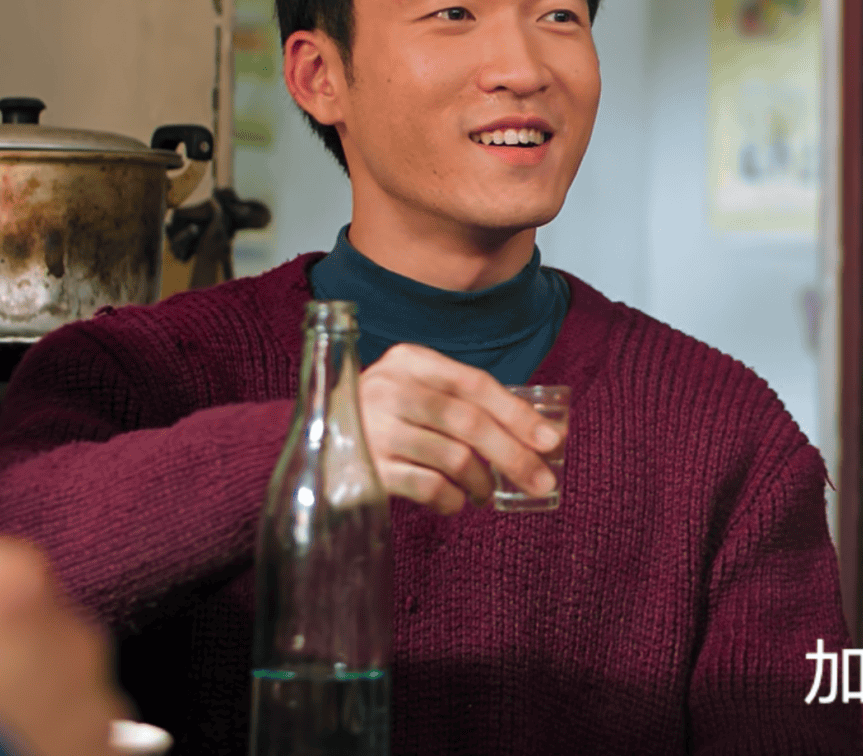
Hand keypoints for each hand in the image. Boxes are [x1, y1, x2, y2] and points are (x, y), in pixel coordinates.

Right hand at [359, 344, 561, 514]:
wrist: (311, 445)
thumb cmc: (383, 419)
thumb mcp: (417, 394)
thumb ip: (466, 404)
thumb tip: (539, 436)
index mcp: (409, 361)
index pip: (475, 383)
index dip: (518, 413)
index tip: (551, 441)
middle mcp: (388, 388)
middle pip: (469, 421)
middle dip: (514, 455)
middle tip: (540, 481)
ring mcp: (374, 429)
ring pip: (454, 457)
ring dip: (482, 483)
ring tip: (485, 493)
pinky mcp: (367, 469)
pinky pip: (430, 487)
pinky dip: (453, 500)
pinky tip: (455, 502)